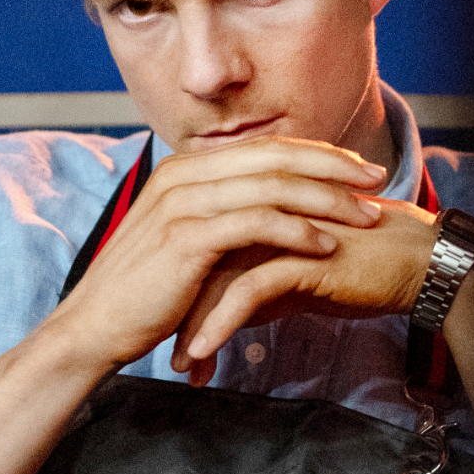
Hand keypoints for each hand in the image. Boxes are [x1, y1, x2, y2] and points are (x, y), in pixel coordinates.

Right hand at [38, 137, 389, 375]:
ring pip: (272, 186)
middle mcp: (183, 174)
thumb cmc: (145, 291)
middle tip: (378, 181)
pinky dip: (297, 231)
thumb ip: (221, 216)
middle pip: (275, 156)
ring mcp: (183, 203)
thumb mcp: (184, 239)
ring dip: (326, 200)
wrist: (95, 326)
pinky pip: (256, 223)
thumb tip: (270, 210)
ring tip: (365, 216)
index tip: (359, 168)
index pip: (265, 147)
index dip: (317, 154)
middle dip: (334, 167)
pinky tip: (326, 245)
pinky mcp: (187, 238)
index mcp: (185, 168)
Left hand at [171, 197, 438, 383]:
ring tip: (181, 364)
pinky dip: (220, 324)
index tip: (173, 333)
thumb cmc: (369, 270)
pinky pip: (246, 291)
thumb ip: (268, 288)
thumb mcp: (305, 281)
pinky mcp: (299, 255)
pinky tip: (203, 353)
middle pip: (204, 262)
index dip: (187, 293)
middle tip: (168, 356)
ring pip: (218, 277)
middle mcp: (266, 215)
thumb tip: (235, 315)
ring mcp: (280, 232)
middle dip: (183, 314)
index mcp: (264, 211)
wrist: (420, 265)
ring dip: (195, 325)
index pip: (208, 249)